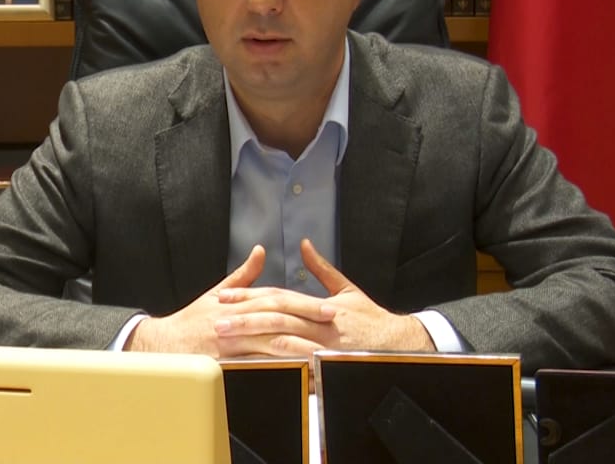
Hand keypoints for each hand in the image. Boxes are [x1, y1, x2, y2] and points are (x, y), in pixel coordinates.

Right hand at [124, 245, 334, 356]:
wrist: (163, 345)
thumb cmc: (191, 320)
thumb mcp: (217, 293)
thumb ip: (243, 275)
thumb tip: (261, 250)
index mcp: (237, 303)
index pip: (276, 299)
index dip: (304, 302)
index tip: (328, 307)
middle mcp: (235, 321)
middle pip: (277, 319)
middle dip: (307, 321)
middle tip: (332, 325)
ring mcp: (229, 345)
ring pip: (268, 344)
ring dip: (297, 348)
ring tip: (321, 352)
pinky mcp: (223, 366)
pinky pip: (253, 369)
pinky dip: (274, 370)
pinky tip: (293, 373)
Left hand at [216, 239, 434, 352]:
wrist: (398, 346)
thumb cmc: (371, 320)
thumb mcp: (347, 290)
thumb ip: (322, 270)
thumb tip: (305, 245)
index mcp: (319, 305)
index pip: (278, 297)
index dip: (250, 296)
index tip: (225, 297)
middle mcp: (318, 324)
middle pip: (275, 317)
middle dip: (243, 318)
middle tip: (215, 320)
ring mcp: (322, 348)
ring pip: (282, 342)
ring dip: (251, 341)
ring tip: (227, 343)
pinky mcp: (325, 369)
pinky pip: (295, 369)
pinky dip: (274, 367)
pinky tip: (252, 368)